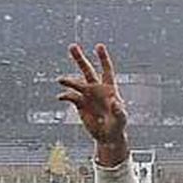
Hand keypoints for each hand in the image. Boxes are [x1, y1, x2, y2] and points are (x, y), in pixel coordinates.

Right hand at [57, 43, 128, 164]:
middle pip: (87, 71)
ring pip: (76, 83)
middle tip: (72, 46)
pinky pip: (71, 97)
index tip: (98, 46)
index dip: (103, 58)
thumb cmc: (118, 126)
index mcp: (109, 88)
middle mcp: (97, 89)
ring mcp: (87, 96)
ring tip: (60, 80)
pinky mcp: (80, 105)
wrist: (107, 137)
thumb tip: (115, 102)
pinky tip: (61, 97)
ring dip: (68, 81)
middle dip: (80, 59)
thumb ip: (119, 111)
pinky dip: (66, 96)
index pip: (106, 70)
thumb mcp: (121, 119)